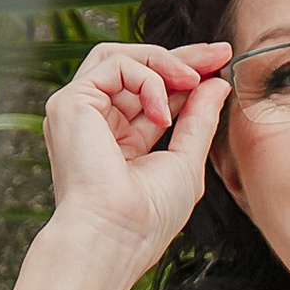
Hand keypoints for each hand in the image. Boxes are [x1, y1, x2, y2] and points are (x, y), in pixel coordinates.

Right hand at [43, 39, 231, 278]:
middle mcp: (94, 122)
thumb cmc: (147, 216)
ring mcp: (78, 111)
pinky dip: (147, 80)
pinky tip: (162, 113)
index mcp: (118, 141)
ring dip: (164, 62)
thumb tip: (216, 83)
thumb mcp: (186, 160)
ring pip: (120, 57)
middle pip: (135, 67)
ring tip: (193, 79)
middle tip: (218, 53)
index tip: (220, 65)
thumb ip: (199, 119)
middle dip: (180, 57)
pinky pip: (114, 65)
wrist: (116, 236)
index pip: (152, 93)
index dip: (186, 75)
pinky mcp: (69, 103)